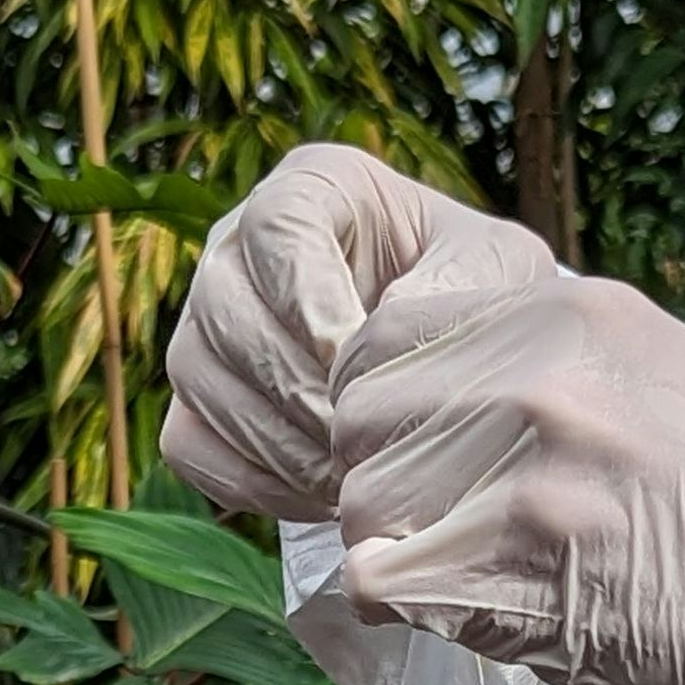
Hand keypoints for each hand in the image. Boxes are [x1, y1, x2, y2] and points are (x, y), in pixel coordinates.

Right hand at [161, 144, 551, 522]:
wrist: (458, 351)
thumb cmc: (475, 290)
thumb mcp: (494, 267)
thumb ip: (453, 284)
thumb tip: (369, 343)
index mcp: (313, 188)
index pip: (277, 227)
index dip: (307, 299)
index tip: (353, 359)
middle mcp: (239, 247)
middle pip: (225, 310)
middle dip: (295, 387)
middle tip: (359, 442)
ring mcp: (205, 324)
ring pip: (200, 381)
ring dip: (277, 441)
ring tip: (352, 479)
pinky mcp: (196, 398)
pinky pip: (190, 444)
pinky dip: (251, 480)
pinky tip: (323, 496)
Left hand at [328, 268, 684, 684]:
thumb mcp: (653, 370)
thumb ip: (541, 360)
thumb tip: (435, 385)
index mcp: (566, 310)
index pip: (385, 332)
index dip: (383, 401)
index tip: (417, 449)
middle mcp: (535, 373)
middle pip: (358, 417)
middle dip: (381, 475)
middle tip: (436, 523)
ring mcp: (523, 468)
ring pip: (362, 501)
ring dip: (393, 547)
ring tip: (461, 572)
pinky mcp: (514, 566)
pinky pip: (378, 581)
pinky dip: (397, 609)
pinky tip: (453, 614)